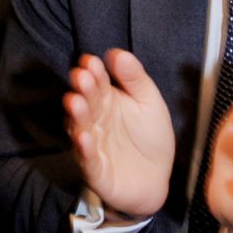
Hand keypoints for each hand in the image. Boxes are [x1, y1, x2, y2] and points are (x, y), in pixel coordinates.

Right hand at [64, 48, 173, 221]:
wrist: (157, 180)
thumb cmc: (151, 136)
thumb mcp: (150, 102)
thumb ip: (135, 78)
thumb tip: (116, 52)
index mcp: (106, 100)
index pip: (97, 82)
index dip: (93, 72)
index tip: (90, 61)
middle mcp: (94, 120)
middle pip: (85, 102)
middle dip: (82, 90)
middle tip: (80, 77)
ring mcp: (92, 145)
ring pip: (79, 128)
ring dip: (76, 116)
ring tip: (75, 102)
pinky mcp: (95, 171)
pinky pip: (87, 160)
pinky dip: (83, 150)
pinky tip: (83, 138)